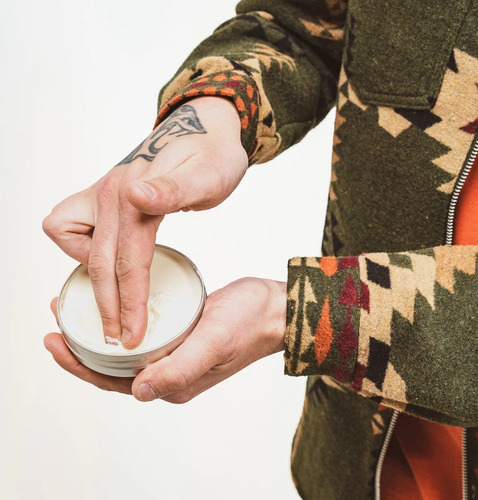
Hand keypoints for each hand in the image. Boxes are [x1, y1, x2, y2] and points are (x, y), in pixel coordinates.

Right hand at [43, 97, 246, 348]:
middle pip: (100, 261)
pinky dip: (77, 245)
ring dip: (89, 274)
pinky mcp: (100, 195)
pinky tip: (104, 254)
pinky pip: (66, 224)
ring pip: (71, 242)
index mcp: (137, 193)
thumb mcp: (210, 175)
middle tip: (121, 338)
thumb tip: (135, 194)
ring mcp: (102, 192)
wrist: (204, 132)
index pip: (129, 261)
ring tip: (113, 298)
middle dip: (109, 304)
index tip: (132, 337)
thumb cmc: (213, 158)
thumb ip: (174, 189)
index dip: (129, 303)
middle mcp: (111, 192)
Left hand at [44, 278, 286, 401]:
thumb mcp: (213, 342)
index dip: (79, 365)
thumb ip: (179, 369)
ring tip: (75, 311)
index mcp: (173, 383)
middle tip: (56, 320)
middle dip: (80, 348)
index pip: (114, 381)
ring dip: (98, 333)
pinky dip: (121, 323)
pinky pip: (142, 334)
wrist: (274, 308)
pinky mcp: (181, 335)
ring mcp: (176, 354)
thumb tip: (138, 391)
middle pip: (113, 367)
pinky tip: (112, 306)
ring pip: (125, 350)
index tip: (54, 340)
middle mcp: (171, 373)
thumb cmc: (249, 323)